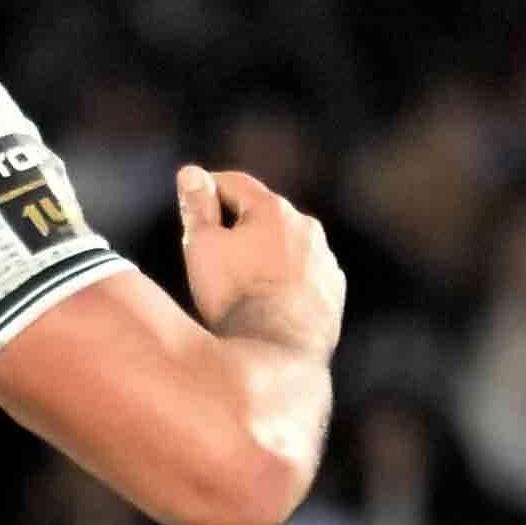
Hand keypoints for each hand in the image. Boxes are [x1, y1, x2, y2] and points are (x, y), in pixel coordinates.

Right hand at [179, 163, 343, 351]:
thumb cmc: (236, 296)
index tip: (194, 200)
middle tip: (213, 246)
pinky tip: (270, 299)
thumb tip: (192, 173)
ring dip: (266, 252)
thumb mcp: (202, 247)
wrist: (279, 351)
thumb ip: (196, 207)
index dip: (208, 190)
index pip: (234, 184)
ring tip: (242, 280)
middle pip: (264, 214)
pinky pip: (306, 274)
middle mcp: (307, 227)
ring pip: (288, 245)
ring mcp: (325, 259)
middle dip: (239, 223)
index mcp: (273, 209)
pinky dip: (288, 278)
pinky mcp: (334, 289)